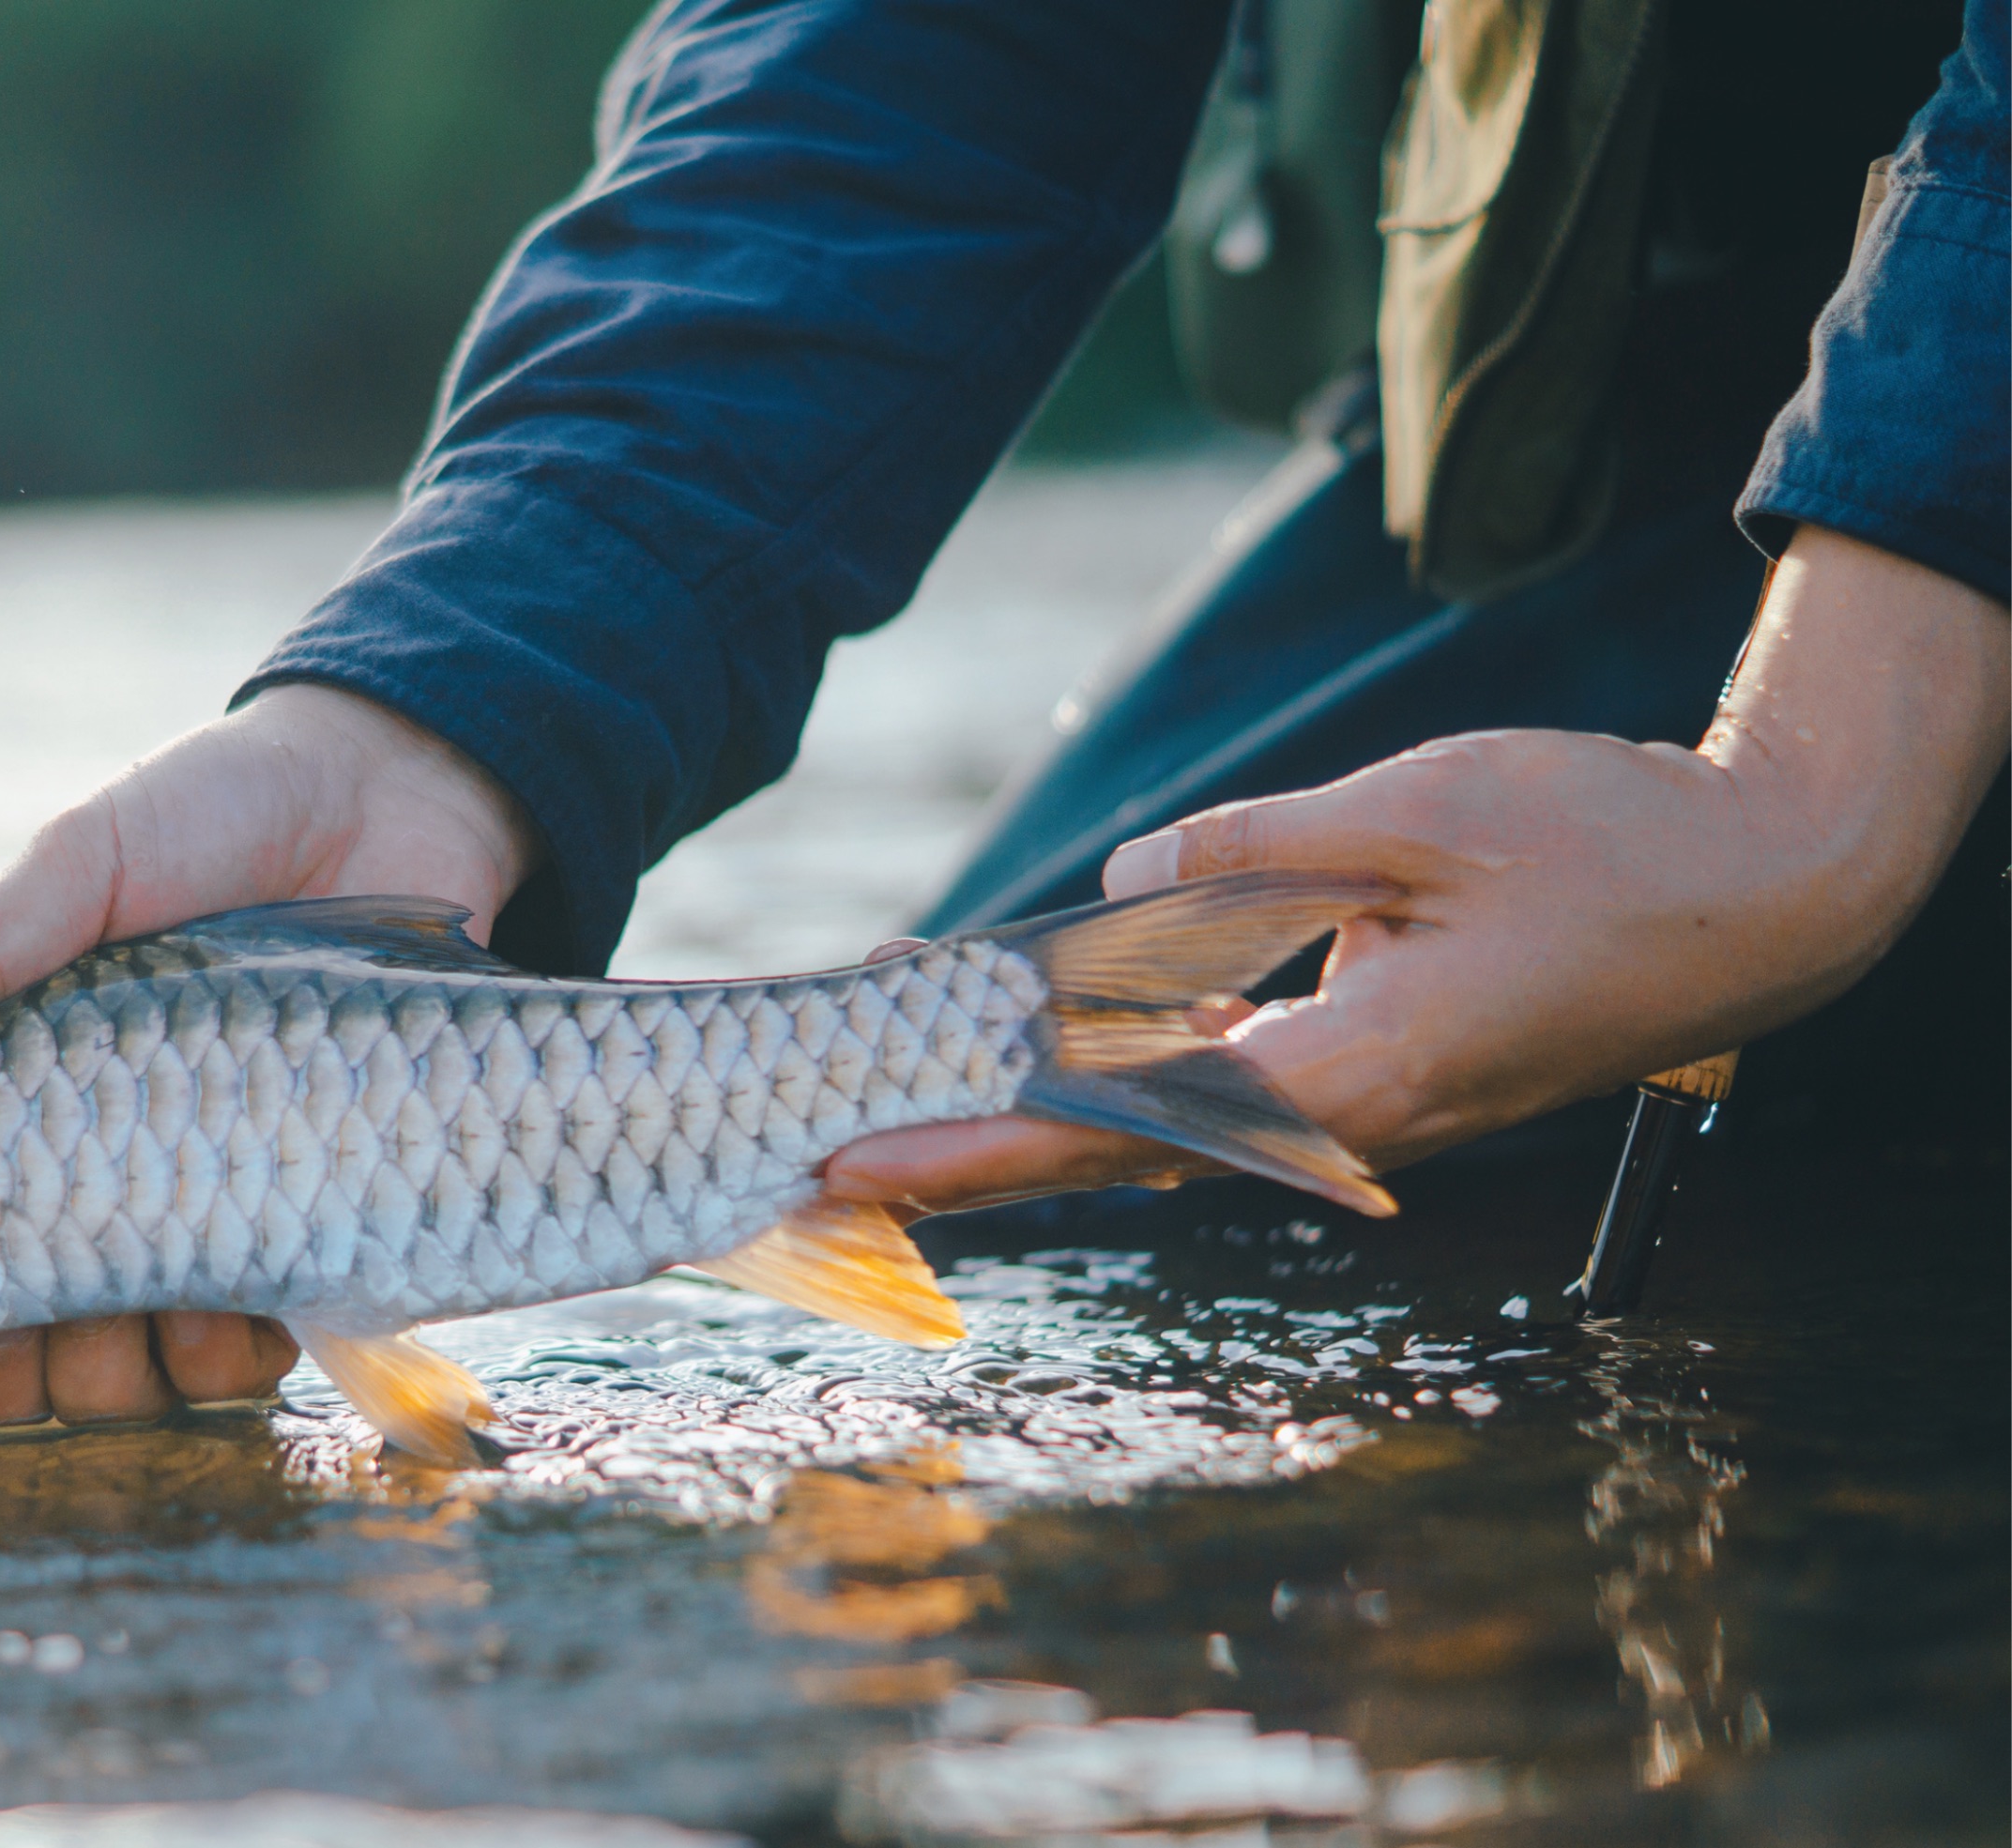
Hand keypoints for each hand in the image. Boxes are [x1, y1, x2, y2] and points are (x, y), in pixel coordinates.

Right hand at [0, 682, 539, 1430]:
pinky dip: (221, 1360)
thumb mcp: (81, 864)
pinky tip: (230, 1318)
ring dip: (110, 1381)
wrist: (390, 804)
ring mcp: (184, 1212)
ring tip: (141, 1322)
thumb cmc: (211, 818)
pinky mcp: (291, 1226)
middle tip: (7, 1360)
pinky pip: (237, 1350)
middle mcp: (78, 1176)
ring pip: (114, 1370)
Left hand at [827, 525, 2010, 1211]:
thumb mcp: (1421, 809)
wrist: (1754, 898)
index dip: (976, 1143)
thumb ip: (1255, 851)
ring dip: (1025, 1090)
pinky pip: (1212, 1077)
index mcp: (1347, 1071)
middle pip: (1108, 1148)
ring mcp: (1353, 1106)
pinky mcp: (1364, 1072)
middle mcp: (1338, 1118)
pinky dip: (1114, 1051)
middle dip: (962, 1148)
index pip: (1119, 1125)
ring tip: (894, 1051)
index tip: (862, 1166)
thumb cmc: (1604, 845)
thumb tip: (1121, 896)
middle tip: (820, 1157)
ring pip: (1152, 1115)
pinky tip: (1033, 1008)